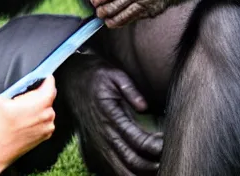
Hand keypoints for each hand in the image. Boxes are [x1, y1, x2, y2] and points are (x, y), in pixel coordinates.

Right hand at [0, 76, 56, 174]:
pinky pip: (42, 124)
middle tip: (24, 93)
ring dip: (36, 108)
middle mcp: (46, 119)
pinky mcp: (38, 142)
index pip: (50, 87)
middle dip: (39, 94)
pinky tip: (20, 121)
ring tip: (20, 109)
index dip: (47, 79)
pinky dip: (34, 120)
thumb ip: (4, 92)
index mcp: (39, 105)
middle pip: (48, 99)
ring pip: (45, 113)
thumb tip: (4, 95)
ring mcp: (44, 132)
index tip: (44, 76)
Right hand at [64, 55, 161, 174]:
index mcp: (110, 117)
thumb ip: (130, 89)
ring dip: (141, 173)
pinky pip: (110, 171)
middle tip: (167, 157)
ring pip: (121, 171)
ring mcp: (96, 146)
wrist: (71, 79)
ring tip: (156, 165)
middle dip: (153, 165)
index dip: (157, 147)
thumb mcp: (114, 74)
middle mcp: (103, 136)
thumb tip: (145, 107)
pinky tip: (139, 167)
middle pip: (133, 163)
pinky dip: (127, 173)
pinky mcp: (92, 151)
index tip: (168, 142)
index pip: (139, 141)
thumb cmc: (95, 76)